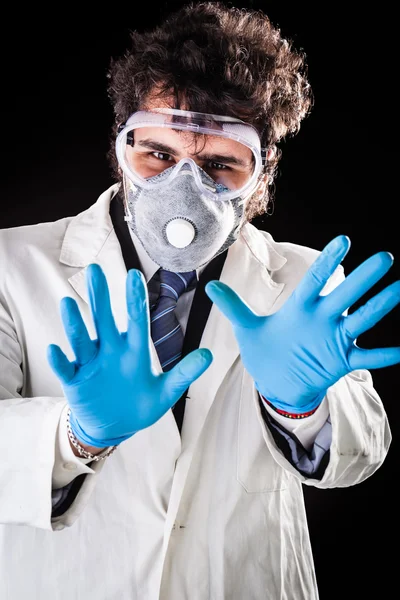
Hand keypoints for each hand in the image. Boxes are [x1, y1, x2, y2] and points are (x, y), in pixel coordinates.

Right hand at [47, 264, 212, 446]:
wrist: (113, 427)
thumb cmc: (139, 404)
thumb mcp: (166, 392)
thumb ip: (184, 373)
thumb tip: (209, 355)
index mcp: (133, 350)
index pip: (135, 320)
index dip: (134, 299)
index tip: (134, 275)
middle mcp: (110, 350)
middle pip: (103, 319)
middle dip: (100, 296)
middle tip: (95, 269)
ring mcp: (90, 364)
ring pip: (81, 339)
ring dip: (74, 323)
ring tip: (68, 304)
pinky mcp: (74, 381)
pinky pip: (65, 369)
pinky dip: (59, 361)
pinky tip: (54, 349)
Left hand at [205, 235, 399, 412]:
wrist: (276, 382)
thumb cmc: (264, 351)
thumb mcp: (247, 329)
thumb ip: (234, 307)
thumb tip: (209, 286)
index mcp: (301, 307)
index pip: (316, 280)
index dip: (328, 262)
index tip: (344, 240)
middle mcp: (322, 318)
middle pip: (345, 294)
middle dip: (364, 278)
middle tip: (384, 259)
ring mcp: (335, 339)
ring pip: (362, 320)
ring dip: (380, 306)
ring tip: (399, 289)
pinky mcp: (342, 361)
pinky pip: (367, 358)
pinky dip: (384, 355)